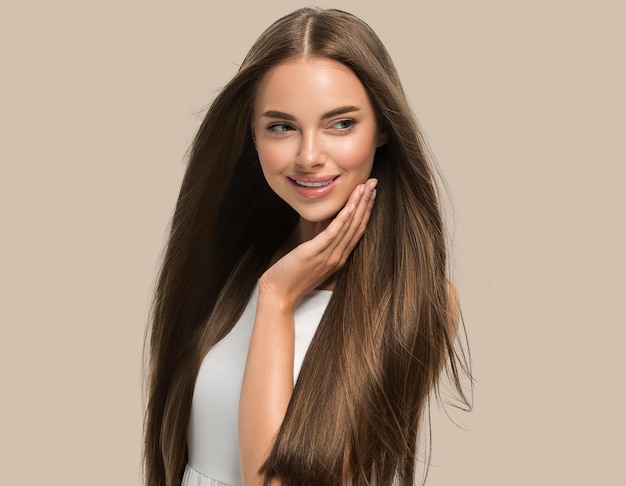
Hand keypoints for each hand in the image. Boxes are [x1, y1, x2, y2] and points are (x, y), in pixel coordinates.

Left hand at [259, 178, 377, 311]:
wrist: (279, 295)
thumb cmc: (292, 276)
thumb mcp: (312, 254)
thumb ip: (322, 239)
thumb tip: (326, 220)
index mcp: (339, 257)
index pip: (358, 230)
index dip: (366, 209)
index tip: (371, 192)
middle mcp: (338, 257)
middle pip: (358, 225)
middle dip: (367, 202)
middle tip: (375, 182)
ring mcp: (328, 256)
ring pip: (349, 227)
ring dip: (359, 204)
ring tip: (366, 187)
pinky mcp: (315, 253)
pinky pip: (333, 234)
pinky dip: (343, 218)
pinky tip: (350, 204)